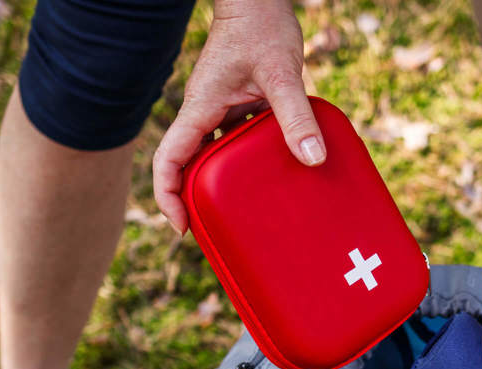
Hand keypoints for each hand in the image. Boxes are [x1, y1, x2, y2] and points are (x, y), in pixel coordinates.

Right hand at [153, 0, 323, 231]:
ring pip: (210, 153)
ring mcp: (219, 107)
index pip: (169, 160)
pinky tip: (270, 173)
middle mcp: (203, 112)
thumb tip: (313, 159)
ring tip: (243, 211)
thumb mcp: (281, 74)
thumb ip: (295, 116)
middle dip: (194, 199)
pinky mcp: (237, 102)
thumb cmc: (262, 25)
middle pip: (186, 165)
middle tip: (217, 230)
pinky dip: (244, 160)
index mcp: (199, 108)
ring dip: (221, 182)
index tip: (183, 226)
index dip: (168, 197)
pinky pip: (233, 139)